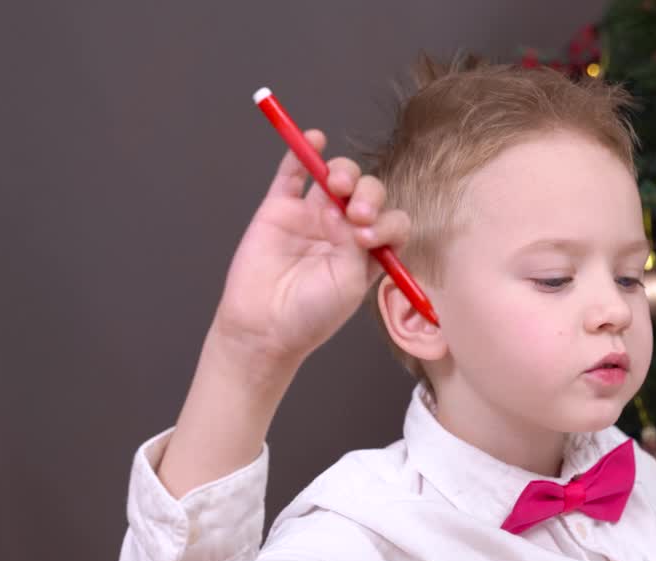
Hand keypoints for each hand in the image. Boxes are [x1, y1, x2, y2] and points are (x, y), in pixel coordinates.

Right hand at [212, 129, 410, 368]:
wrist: (263, 328)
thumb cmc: (311, 316)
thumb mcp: (349, 285)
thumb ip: (358, 246)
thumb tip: (353, 213)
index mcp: (370, 251)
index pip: (392, 220)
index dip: (387, 220)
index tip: (368, 235)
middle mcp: (345, 230)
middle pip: (367, 193)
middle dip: (368, 194)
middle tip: (355, 212)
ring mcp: (312, 216)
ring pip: (334, 178)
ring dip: (343, 172)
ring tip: (336, 184)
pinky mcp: (279, 208)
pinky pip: (293, 174)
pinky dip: (303, 153)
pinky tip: (314, 139)